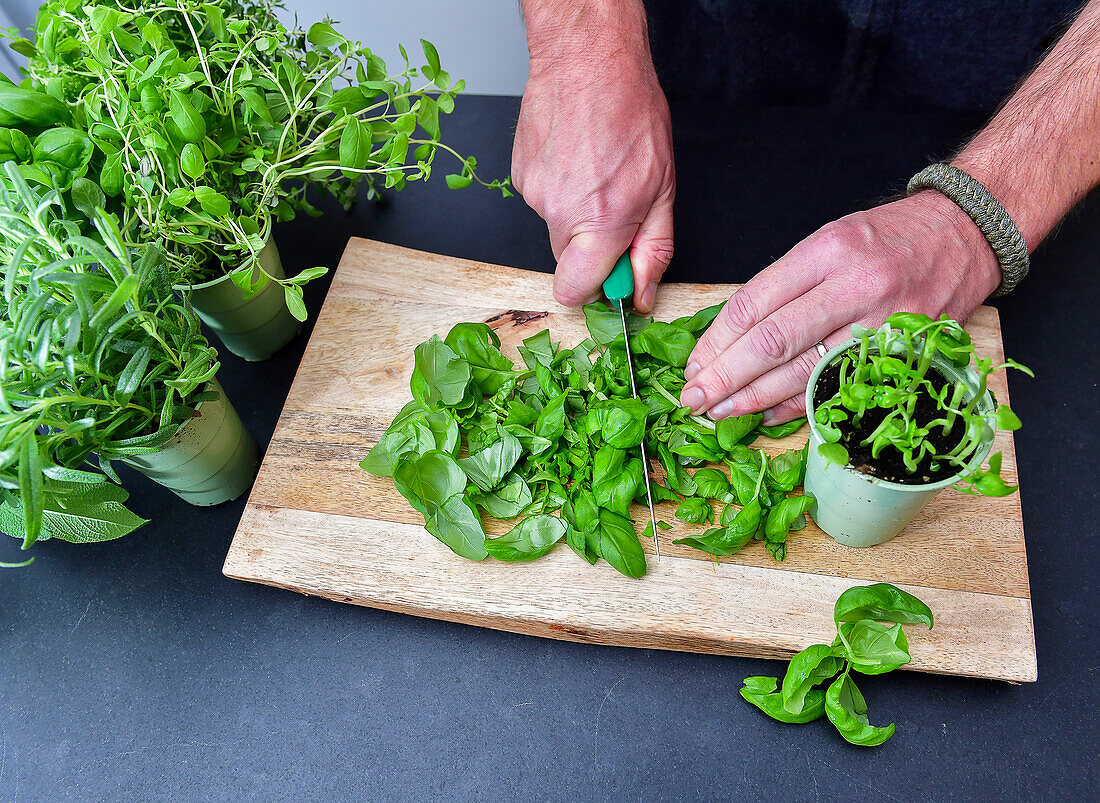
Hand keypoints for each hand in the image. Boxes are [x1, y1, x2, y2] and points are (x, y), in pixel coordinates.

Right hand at [511, 31, 673, 311]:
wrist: (587, 57)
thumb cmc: (629, 110)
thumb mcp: (663, 188)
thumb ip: (653, 249)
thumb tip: (641, 294)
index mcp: (600, 222)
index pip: (575, 292)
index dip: (596, 289)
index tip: (614, 273)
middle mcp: (559, 213)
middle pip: (568, 261)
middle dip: (592, 246)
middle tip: (617, 207)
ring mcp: (534, 194)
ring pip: (557, 227)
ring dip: (577, 212)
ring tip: (597, 168)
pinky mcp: (519, 175)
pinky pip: (543, 199)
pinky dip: (560, 187)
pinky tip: (577, 157)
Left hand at [679, 191, 1002, 422]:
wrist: (967, 234)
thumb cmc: (889, 239)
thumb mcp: (829, 240)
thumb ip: (783, 286)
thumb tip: (728, 337)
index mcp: (826, 251)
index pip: (753, 304)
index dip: (715, 342)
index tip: (692, 365)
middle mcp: (854, 286)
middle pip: (771, 343)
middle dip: (724, 378)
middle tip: (692, 399)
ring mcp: (883, 324)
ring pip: (804, 373)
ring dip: (753, 399)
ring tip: (719, 412)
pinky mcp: (903, 354)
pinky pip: (840, 388)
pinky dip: (798, 406)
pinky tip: (766, 415)